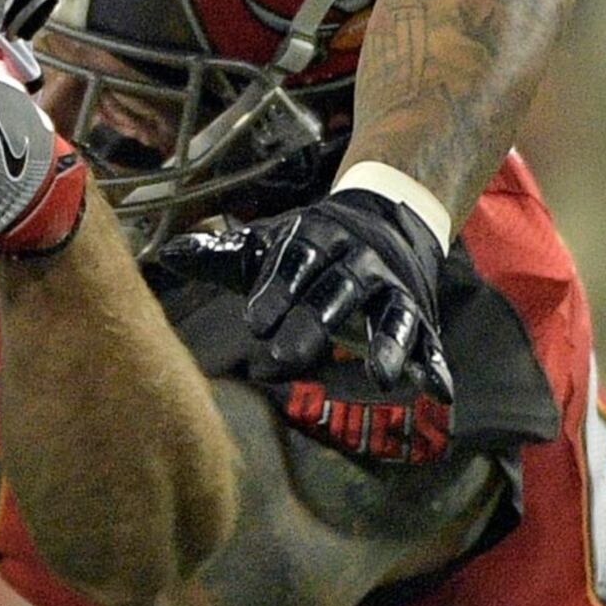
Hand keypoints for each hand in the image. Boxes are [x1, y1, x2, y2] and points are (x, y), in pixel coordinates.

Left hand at [233, 187, 451, 403]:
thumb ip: (222, 254)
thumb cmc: (311, 246)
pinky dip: (436, 364)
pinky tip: (439, 391)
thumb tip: (166, 253)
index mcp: (317, 239)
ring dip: (388, 344)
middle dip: (315, 322)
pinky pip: (429, 339)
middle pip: (337, 291)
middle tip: (285, 356)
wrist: (387, 213)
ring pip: (391, 314)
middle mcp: (358, 261)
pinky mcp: (418, 313)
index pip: (295, 262)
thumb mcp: (269, 244)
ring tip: (383, 379)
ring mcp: (392, 289)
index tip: (255, 320)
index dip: (277, 289)